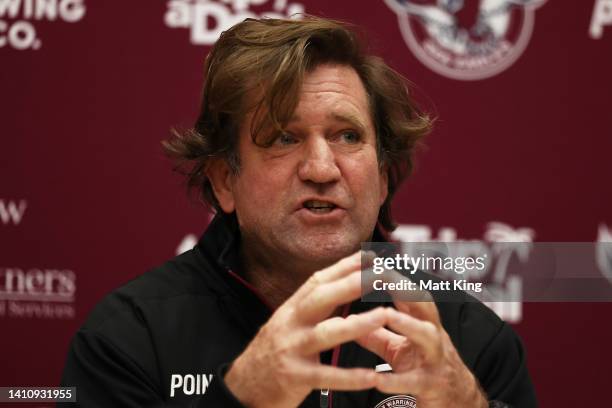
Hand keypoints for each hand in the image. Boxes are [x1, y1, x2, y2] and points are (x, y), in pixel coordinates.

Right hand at [225, 251, 390, 407]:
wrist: (242, 386)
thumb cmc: (274, 351)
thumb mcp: (289, 322)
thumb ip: (314, 306)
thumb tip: (344, 284)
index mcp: (292, 309)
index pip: (319, 280)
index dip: (344, 266)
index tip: (371, 254)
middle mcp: (290, 324)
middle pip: (320, 298)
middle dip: (350, 284)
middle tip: (379, 274)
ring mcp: (292, 350)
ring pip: (326, 334)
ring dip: (357, 324)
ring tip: (383, 316)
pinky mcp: (295, 378)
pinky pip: (326, 376)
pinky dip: (349, 377)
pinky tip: (372, 377)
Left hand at [356, 278, 487, 407]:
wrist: (457, 402)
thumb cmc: (423, 368)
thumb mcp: (398, 349)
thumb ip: (376, 333)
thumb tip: (348, 318)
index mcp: (422, 323)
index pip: (408, 292)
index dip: (392, 276)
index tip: (371, 260)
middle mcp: (432, 335)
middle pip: (424, 305)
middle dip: (405, 288)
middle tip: (381, 275)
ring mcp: (435, 359)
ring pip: (426, 336)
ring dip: (407, 323)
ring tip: (385, 314)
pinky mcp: (432, 386)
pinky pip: (415, 382)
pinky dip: (396, 380)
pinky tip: (376, 379)